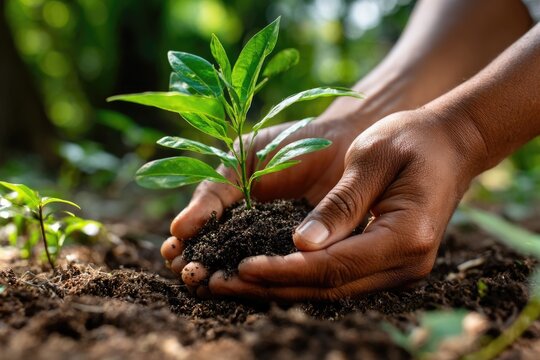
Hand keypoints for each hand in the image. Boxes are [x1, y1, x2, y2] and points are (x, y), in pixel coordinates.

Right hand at [160, 114, 371, 292]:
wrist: (342, 138)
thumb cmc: (288, 144)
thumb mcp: (242, 160)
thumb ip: (214, 192)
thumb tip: (177, 229)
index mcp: (233, 210)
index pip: (202, 235)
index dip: (186, 247)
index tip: (173, 255)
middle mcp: (254, 232)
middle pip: (220, 258)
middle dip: (201, 269)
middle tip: (189, 275)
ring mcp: (280, 245)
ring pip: (249, 269)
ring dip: (226, 279)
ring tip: (208, 284)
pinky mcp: (309, 254)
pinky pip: (286, 269)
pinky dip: (267, 278)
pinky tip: (250, 282)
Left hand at [206, 108, 482, 300]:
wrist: (449, 145)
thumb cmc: (412, 140)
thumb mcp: (373, 158)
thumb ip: (341, 204)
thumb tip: (301, 245)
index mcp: (406, 234)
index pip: (334, 265)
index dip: (284, 269)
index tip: (240, 267)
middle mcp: (406, 264)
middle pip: (329, 288)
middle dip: (271, 287)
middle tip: (219, 283)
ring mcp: (400, 270)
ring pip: (331, 292)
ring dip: (281, 288)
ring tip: (232, 284)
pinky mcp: (389, 266)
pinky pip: (339, 282)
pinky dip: (301, 280)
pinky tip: (268, 275)